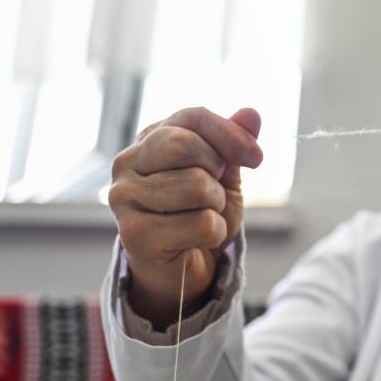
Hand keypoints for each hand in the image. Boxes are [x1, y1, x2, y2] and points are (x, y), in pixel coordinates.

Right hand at [109, 107, 262, 327]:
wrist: (186, 266)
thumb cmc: (200, 213)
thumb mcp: (224, 174)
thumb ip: (234, 142)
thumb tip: (252, 113)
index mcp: (150, 139)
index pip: (192, 117)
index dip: (231, 134)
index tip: (255, 158)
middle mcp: (128, 163)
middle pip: (183, 145)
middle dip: (216, 170)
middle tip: (215, 191)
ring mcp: (124, 198)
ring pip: (197, 186)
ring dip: (216, 206)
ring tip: (202, 216)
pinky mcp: (134, 234)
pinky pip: (200, 223)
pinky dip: (214, 233)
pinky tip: (197, 240)